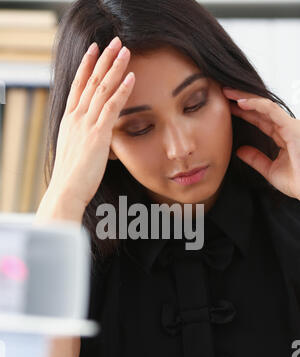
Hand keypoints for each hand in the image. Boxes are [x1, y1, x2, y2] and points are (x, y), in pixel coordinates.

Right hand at [46, 37, 134, 211]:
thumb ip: (84, 137)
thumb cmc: (72, 177)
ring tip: (126, 50)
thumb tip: (94, 136)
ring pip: (101, 89)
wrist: (67, 190)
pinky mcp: (97, 135)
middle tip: (115, 41)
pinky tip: (131, 77)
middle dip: (103, 59)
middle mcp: (75, 118)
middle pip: (90, 82)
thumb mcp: (75, 151)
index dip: (87, 67)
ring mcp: (85, 125)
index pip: (78, 87)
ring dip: (114, 68)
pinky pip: (111, 107)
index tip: (94, 50)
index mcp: (69, 121)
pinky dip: (121, 90)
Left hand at [223, 87, 299, 199]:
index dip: (244, 113)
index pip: (260, 120)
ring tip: (228, 93)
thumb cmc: (298, 183)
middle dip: (242, 101)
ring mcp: (290, 126)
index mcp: (283, 137)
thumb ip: (256, 159)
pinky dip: (256, 104)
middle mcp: (287, 128)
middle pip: (261, 110)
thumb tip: (240, 151)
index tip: (227, 109)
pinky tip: (241, 102)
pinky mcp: (291, 126)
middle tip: (223, 94)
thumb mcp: (270, 170)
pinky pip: (272, 110)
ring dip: (245, 98)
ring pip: (264, 106)